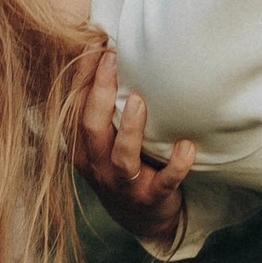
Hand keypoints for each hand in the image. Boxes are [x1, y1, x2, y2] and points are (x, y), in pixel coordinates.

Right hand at [77, 45, 197, 250]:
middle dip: (101, 93)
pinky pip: (164, 182)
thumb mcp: (104, 139)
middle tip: (112, 59)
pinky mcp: (151, 198)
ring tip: (139, 101)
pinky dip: (176, 166)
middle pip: (91, 128)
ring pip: (121, 157)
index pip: (74, 108)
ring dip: (130, 129)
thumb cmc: (123, 164)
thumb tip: (107, 50)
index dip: (81, 77)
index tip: (95, 44)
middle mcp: (97, 166)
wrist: (142, 218)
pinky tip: (187, 146)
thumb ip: (102, 106)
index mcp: (82, 147)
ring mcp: (123, 184)